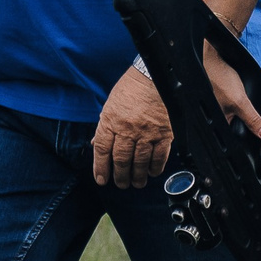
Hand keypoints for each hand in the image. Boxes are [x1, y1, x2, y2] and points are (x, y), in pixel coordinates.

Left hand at [92, 66, 173, 188]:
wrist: (153, 77)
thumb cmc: (131, 89)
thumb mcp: (110, 105)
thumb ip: (105, 127)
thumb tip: (97, 144)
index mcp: (111, 120)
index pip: (103, 150)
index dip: (100, 167)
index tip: (101, 179)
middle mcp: (128, 129)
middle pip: (121, 159)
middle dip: (120, 176)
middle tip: (121, 184)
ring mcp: (146, 132)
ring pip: (140, 161)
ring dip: (137, 176)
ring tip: (136, 183)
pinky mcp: (164, 133)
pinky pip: (159, 155)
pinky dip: (156, 167)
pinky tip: (152, 172)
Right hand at [202, 43, 260, 144]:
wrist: (212, 60)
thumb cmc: (218, 79)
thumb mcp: (239, 102)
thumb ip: (252, 120)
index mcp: (224, 128)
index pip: (246, 145)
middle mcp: (226, 124)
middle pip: (251, 134)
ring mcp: (230, 115)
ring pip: (252, 124)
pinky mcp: (233, 106)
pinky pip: (250, 115)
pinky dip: (259, 113)